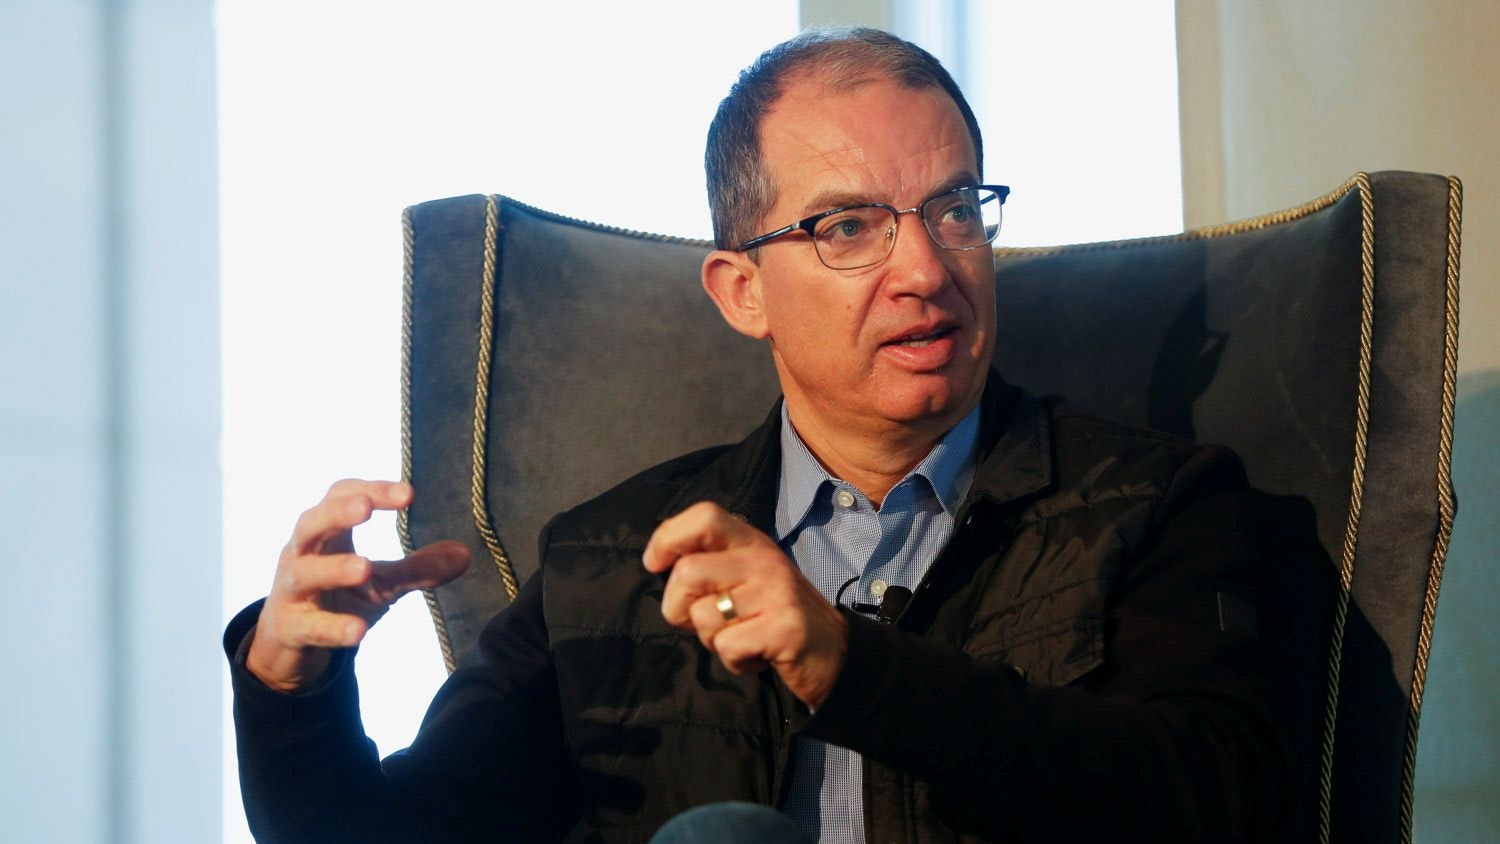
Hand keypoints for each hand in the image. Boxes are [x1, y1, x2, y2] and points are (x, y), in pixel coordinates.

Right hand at [245, 479, 470, 691]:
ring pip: (303, 573)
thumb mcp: (381, 582)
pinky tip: (357, 632)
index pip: (342, 497)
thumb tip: (465, 554)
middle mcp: (302, 555)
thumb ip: (418, 568)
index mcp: (328, 534)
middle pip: (311, 524)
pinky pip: (309, 627)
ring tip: (364, 568)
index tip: (409, 494)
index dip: (372, 490)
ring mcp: (291, 592)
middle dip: (337, 514)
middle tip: (365, 508)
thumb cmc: (338, 597)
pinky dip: (332, 628)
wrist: (291, 644)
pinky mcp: (290, 629)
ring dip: (333, 568)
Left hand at [642, 501, 847, 708]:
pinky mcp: (785, 628)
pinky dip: (735, 662)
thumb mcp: (747, 577)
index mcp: (751, 542)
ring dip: (712, 639)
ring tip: (742, 637)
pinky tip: (759, 656)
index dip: (667, 537)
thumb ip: (711, 563)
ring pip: (703, 616)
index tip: (656, 564)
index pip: (704, 516)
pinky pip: (727, 647)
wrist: (837, 654)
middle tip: (705, 621)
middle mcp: (764, 560)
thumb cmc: (776, 616)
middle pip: (687, 573)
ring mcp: (776, 592)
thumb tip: (659, 561)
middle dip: (679, 609)